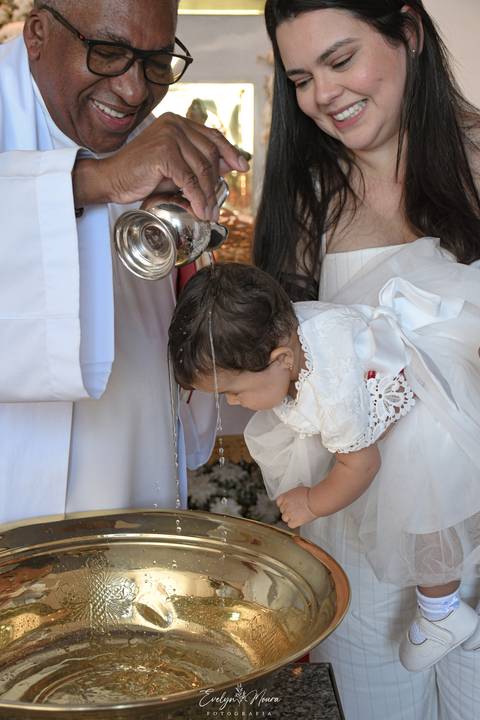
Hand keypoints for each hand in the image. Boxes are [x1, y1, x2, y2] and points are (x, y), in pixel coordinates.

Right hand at [101, 112, 248, 218]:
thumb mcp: (175, 166)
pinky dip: (196, 197)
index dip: (230, 152)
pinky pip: (189, 179)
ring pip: (201, 169)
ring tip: (209, 212)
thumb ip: (197, 163)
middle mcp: (175, 124)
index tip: (242, 166)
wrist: (112, 178)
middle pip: (209, 154)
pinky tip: (199, 210)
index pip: (212, 136)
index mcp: (178, 123)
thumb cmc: (141, 173)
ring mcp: (169, 136)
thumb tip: (227, 166)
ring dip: (207, 195)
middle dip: (216, 182)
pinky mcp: (163, 153)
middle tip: (217, 203)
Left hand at [276, 487, 316, 528]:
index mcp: (285, 497)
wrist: (315, 501)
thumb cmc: (309, 494)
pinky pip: (290, 524)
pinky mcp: (294, 521)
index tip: (287, 505)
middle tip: (295, 510)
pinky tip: (299, 520)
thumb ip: (292, 495)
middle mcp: (285, 505)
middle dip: (288, 510)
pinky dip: (294, 523)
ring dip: (289, 517)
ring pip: (284, 518)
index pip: (278, 502)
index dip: (283, 504)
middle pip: (282, 510)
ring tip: (297, 515)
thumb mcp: (298, 490)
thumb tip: (294, 497)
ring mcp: (289, 514)